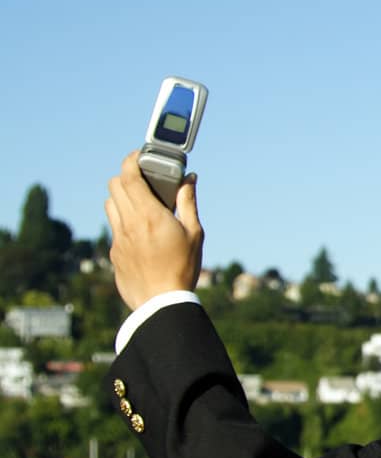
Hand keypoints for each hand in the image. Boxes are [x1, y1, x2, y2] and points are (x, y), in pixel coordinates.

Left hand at [105, 151, 204, 309]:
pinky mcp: (114, 251)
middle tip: (144, 179)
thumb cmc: (182, 267)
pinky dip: (123, 218)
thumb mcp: (194, 233)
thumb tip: (189, 179)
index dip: (131, 160)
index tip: (140, 155)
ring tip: (141, 203)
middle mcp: (129, 223)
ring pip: (110, 204)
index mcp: (150, 215)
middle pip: (114, 185)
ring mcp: (118, 238)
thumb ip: (188, 202)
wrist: (160, 302)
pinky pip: (114, 226)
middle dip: (127, 176)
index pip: (129, 176)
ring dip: (122, 197)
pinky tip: (140, 229)